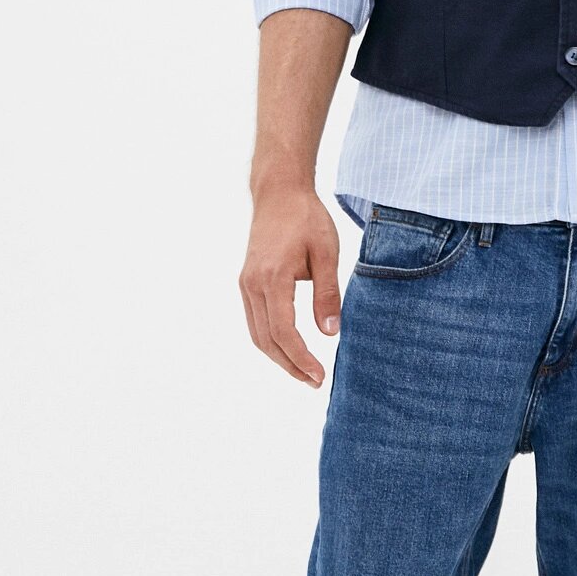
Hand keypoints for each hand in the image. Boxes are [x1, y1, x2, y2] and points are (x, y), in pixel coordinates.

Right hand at [240, 184, 342, 386]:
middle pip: (267, 340)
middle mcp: (252, 284)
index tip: (319, 375)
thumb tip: (330, 332)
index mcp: (273, 277)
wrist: (279, 193)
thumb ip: (327, 294)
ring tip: (304, 372)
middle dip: (290, 365)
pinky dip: (271, 341)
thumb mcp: (326, 253)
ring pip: (257, 334)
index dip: (301, 358)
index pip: (284, 331)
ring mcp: (246, 284)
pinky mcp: (247, 282)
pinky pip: (255, 321)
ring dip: (279, 357)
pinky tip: (290, 348)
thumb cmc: (306, 218)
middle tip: (315, 381)